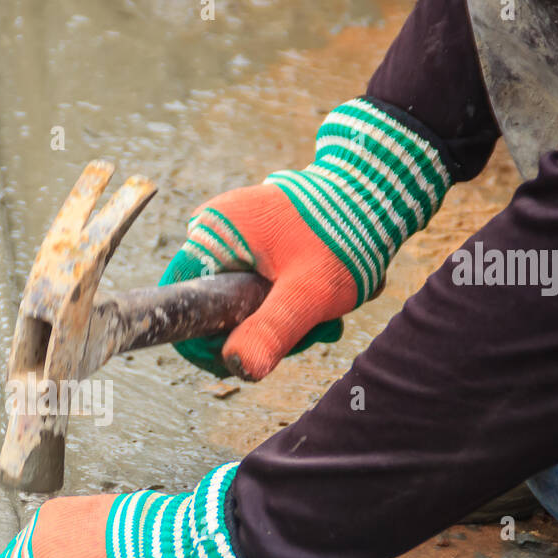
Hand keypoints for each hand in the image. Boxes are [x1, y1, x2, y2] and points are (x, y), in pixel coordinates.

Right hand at [161, 98, 451, 380]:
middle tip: (308, 330)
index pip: (181, 304)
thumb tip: (238, 368)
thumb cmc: (345, 235)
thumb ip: (271, 330)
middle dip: (258, 329)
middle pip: (212, 306)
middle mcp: (212, 227)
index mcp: (211, 234)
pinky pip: (252, 280)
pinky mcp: (251, 233)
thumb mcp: (308, 292)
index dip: (207, 342)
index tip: (249, 353)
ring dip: (276, 316)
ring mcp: (231, 229)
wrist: (376, 189)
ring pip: (235, 298)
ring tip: (321, 314)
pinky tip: (315, 295)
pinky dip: (283, 296)